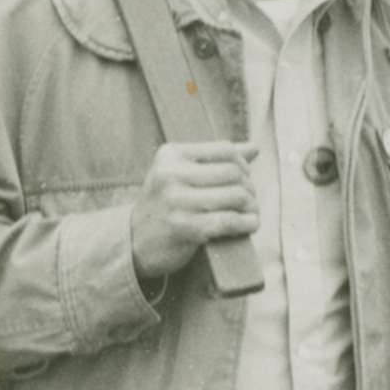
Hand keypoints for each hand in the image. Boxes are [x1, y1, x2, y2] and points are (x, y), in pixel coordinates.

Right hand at [129, 141, 258, 279]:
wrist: (135, 241)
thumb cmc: (167, 203)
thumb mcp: (182, 174)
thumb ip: (216, 159)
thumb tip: (255, 147)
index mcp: (170, 155)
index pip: (225, 149)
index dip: (243, 163)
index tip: (244, 177)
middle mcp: (170, 175)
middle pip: (234, 172)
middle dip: (249, 187)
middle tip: (249, 199)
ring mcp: (176, 201)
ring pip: (236, 195)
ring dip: (251, 206)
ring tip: (250, 211)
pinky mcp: (184, 227)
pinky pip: (230, 220)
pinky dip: (247, 222)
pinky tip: (250, 224)